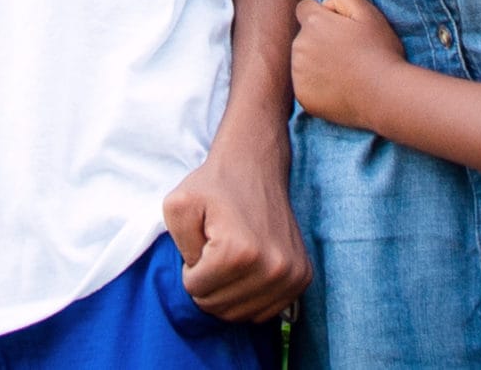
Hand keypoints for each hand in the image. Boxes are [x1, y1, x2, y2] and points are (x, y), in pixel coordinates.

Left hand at [161, 115, 311, 323]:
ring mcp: (291, 275)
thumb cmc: (214, 185)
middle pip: (218, 307)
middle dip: (208, 282)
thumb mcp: (178, 205)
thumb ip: (177, 246)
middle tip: (215, 250)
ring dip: (228, 292)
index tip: (202, 242)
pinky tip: (247, 270)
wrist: (257, 165)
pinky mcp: (302, 277)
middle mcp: (272, 267)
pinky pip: (263, 313)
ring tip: (230, 259)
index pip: (195, 291)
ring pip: (240, 315)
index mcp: (239, 252)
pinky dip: (249, 298)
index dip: (190, 268)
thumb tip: (200, 276)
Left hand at [291, 0, 406, 129]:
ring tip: (346, 72)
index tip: (341, 28)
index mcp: (313, 23)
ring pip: (303, 61)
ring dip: (317, 63)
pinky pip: (306, 85)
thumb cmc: (379, 51)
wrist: (384, 95)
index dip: (323, 15)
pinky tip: (340, 88)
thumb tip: (327, 1)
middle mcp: (299, 46)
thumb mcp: (369, 12)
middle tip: (348, 52)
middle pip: (305, 36)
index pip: (305, 8)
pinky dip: (318, 86)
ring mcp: (299, 74)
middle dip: (320, 39)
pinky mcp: (303, 97)